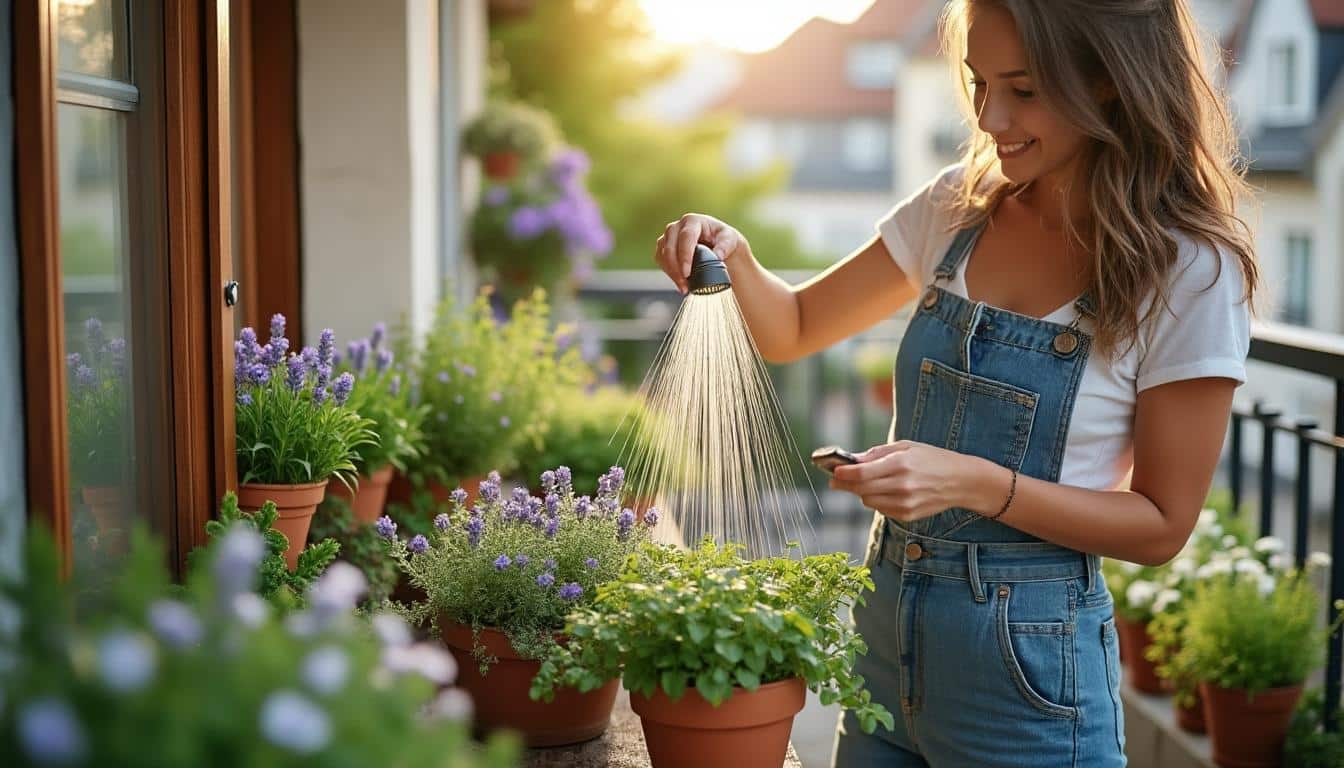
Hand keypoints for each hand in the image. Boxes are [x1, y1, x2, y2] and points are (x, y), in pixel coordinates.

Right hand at [654, 213, 749, 293]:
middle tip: (685, 284)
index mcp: (693, 221)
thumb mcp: (729, 239)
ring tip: (684, 286)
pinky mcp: (663, 247)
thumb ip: (725, 246)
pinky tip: (679, 282)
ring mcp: (668, 236)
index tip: (687, 273)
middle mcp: (677, 226)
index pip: (686, 237)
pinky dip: (668, 272)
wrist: (714, 243)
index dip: (685, 256)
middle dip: (675, 268)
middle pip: (670, 247)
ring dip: (671, 272)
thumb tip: (718, 256)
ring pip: (662, 254)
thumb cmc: (722, 238)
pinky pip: (660, 260)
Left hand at [829, 441, 995, 522]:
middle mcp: (902, 485)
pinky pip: (880, 509)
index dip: (843, 474)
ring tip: (866, 483)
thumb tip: (852, 460)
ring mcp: (905, 503)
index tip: (833, 471)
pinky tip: (885, 492)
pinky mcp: (907, 515)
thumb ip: (877, 453)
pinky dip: (876, 500)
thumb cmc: (932, 459)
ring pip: (868, 501)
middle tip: (836, 480)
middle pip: (860, 490)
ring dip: (861, 492)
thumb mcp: (906, 446)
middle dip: (845, 484)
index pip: (862, 474)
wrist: (961, 481)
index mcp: (901, 464)